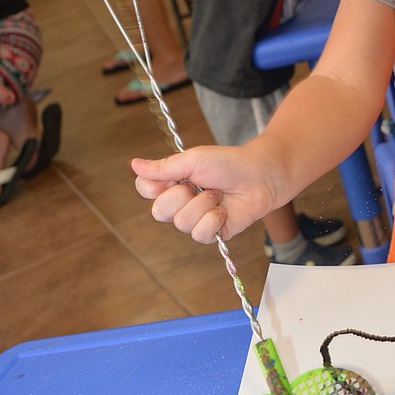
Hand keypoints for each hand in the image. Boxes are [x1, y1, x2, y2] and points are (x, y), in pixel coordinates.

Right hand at [132, 142, 283, 243]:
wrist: (260, 175)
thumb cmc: (228, 163)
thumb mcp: (193, 160)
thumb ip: (163, 167)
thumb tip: (133, 164)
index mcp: (173, 181)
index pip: (145, 190)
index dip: (155, 187)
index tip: (175, 176)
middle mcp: (181, 202)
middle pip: (159, 211)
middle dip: (181, 196)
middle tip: (200, 184)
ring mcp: (196, 218)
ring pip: (181, 223)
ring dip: (203, 205)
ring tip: (218, 194)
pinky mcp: (212, 232)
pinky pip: (199, 234)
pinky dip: (213, 220)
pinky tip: (224, 210)